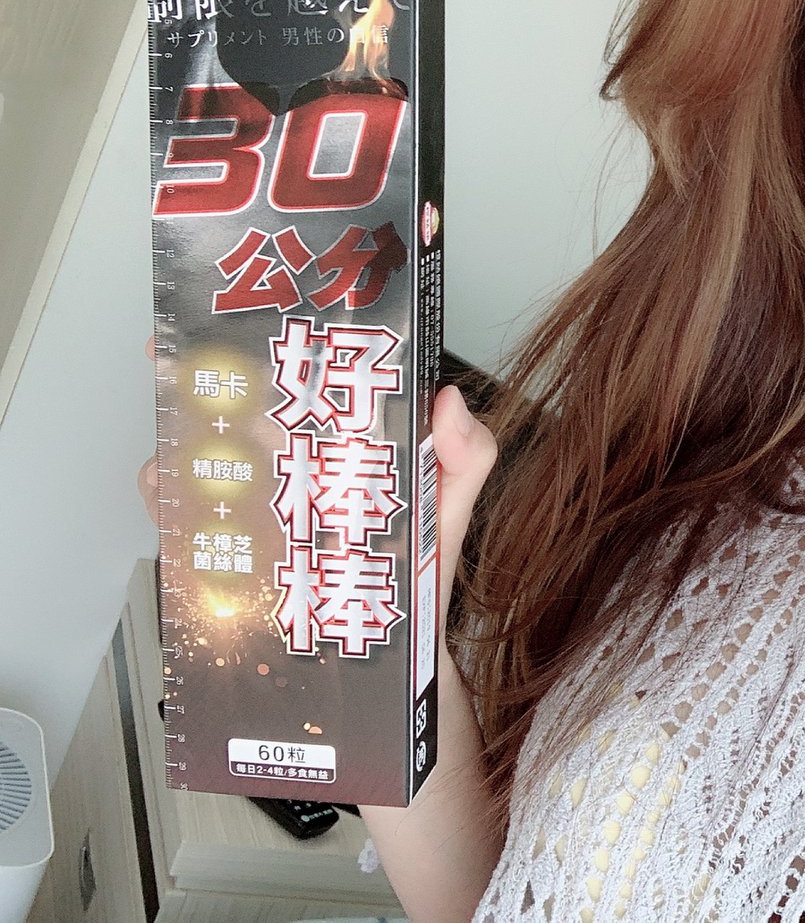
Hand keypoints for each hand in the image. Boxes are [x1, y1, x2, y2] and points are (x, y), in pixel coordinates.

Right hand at [135, 336, 496, 618]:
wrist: (391, 656)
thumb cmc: (417, 573)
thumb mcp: (449, 505)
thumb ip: (465, 456)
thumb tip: (449, 400)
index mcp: (344, 449)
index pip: (304, 386)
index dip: (272, 348)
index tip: (243, 319)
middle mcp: (295, 471)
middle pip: (238, 415)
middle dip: (202, 386)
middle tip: (182, 368)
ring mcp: (261, 512)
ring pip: (203, 464)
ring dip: (182, 448)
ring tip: (179, 448)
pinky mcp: (235, 559)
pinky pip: (188, 525)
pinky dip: (169, 506)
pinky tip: (170, 494)